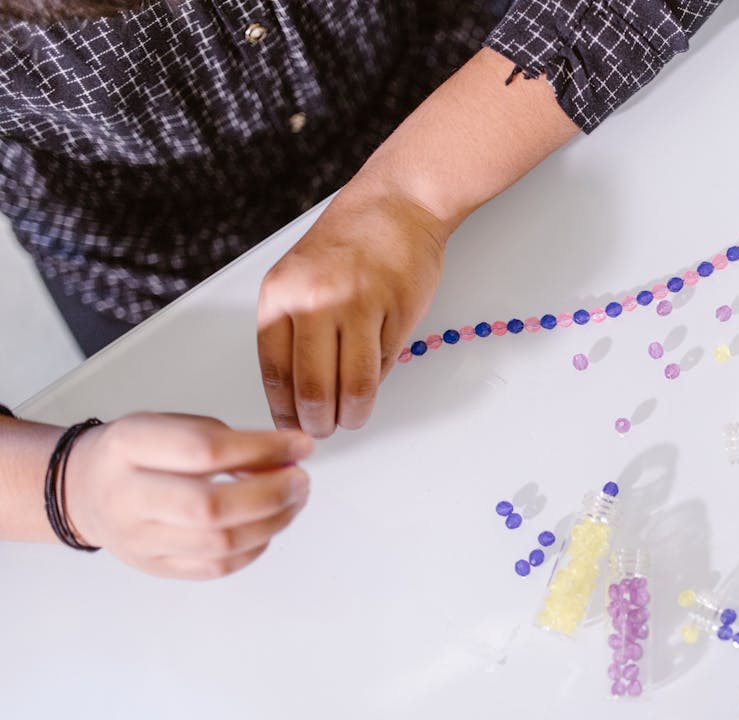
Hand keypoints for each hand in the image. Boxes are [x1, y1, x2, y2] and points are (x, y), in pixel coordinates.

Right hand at [64, 413, 312, 579]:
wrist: (85, 490)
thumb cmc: (137, 453)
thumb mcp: (172, 424)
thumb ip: (228, 439)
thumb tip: (289, 455)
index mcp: (130, 446)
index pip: (203, 451)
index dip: (261, 450)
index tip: (299, 445)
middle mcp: (128, 496)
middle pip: (210, 507)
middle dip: (271, 494)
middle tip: (300, 479)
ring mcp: (139, 539)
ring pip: (219, 544)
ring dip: (273, 522)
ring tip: (293, 500)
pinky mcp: (156, 568)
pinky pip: (216, 568)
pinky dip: (255, 547)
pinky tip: (269, 526)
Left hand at [257, 177, 449, 436]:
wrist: (396, 202)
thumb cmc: (350, 239)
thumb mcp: (300, 277)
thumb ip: (296, 327)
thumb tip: (301, 387)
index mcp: (281, 294)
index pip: (276, 371)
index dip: (284, 408)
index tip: (291, 423)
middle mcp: (315, 300)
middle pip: (313, 387)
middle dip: (319, 422)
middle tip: (326, 430)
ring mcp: (357, 306)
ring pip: (353, 384)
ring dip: (354, 413)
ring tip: (353, 418)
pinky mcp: (394, 311)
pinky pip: (383, 363)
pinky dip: (378, 380)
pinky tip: (373, 381)